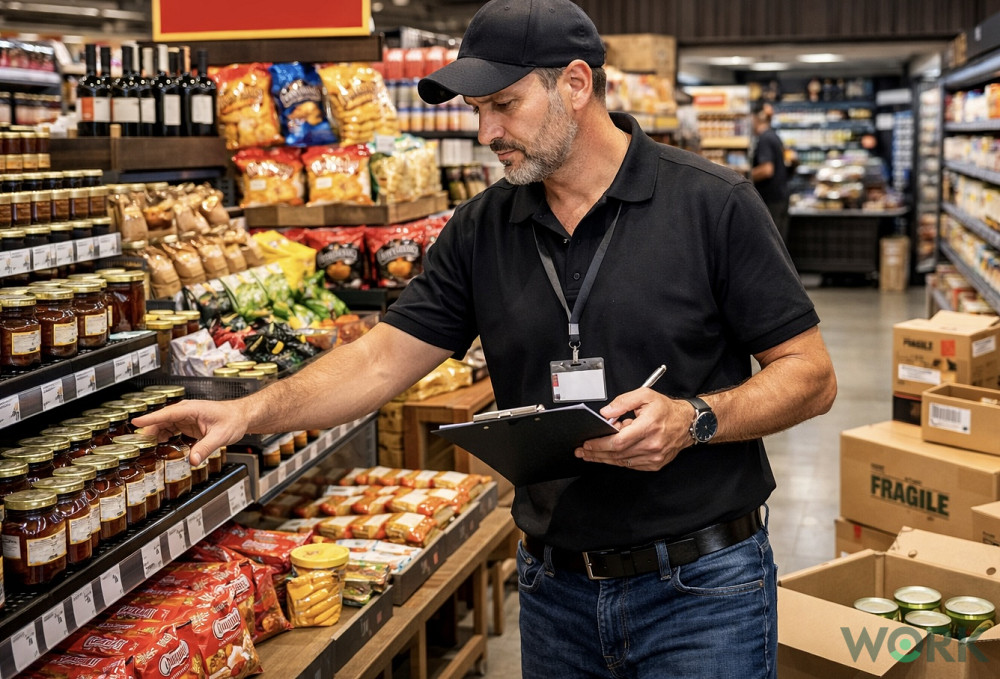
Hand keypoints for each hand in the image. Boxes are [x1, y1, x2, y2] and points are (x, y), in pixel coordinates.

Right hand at [132, 399, 248, 465]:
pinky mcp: (188, 424)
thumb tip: (192, 460)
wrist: (241, 417)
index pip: (167, 413)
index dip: (150, 419)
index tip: (135, 423)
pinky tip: (159, 445)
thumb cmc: (233, 420)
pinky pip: (171, 429)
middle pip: (162, 420)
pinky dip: (164, 437)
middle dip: (149, 430)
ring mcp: (186, 417)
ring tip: (145, 447)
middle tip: (137, 444)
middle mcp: (186, 411)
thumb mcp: (220, 436)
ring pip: (164, 425)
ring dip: (155, 435)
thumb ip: (205, 448)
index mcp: (191, 409)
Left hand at [574, 389, 691, 470]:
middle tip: (582, 451)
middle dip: (596, 453)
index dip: (600, 444)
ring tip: (590, 455)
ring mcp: (654, 457)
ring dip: (604, 459)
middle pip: (617, 454)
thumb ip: (623, 402)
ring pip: (623, 461)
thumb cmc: (666, 409)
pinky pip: (631, 465)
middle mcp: (652, 444)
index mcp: (648, 426)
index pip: (618, 441)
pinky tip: (609, 456)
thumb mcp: (645, 395)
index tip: (587, 443)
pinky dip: (618, 461)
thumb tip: (606, 413)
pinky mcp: (655, 464)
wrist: (688, 424)